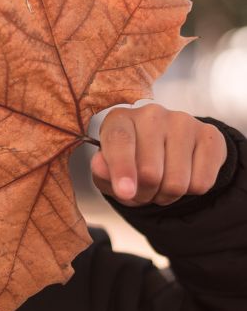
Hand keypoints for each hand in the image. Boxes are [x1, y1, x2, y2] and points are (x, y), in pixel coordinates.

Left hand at [90, 104, 227, 205]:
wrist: (168, 152)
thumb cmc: (130, 163)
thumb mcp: (108, 172)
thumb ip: (102, 172)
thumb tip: (101, 167)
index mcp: (120, 120)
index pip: (120, 142)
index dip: (122, 170)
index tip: (125, 193)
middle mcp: (152, 114)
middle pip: (150, 173)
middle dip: (145, 195)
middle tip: (143, 192)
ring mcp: (183, 121)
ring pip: (177, 182)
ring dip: (167, 196)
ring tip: (161, 185)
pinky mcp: (209, 135)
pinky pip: (201, 183)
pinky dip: (190, 192)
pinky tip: (183, 176)